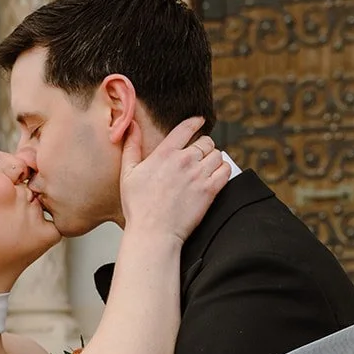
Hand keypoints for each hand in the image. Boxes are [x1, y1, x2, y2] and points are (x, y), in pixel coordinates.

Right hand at [120, 116, 230, 243]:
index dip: (195, 122)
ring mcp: (198, 175)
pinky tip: (216, 175)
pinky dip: (223, 170)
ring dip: (214, 158)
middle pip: (206, 141)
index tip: (199, 122)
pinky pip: (226, 170)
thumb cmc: (139, 207)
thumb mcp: (128, 173)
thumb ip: (131, 147)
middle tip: (200, 154)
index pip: (186, 128)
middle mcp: (184, 160)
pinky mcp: (210, 190)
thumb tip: (132, 126)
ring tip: (207, 166)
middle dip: (204, 146)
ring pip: (217, 155)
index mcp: (165, 154)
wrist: (154, 232)